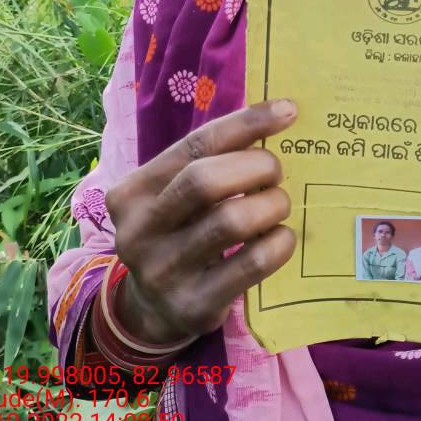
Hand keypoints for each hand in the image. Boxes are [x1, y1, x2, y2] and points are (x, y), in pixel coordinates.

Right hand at [104, 99, 297, 344]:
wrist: (151, 309)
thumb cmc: (178, 231)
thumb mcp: (176, 194)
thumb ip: (210, 160)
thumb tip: (279, 114)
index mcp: (132, 192)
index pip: (195, 144)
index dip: (245, 123)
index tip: (288, 111)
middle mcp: (138, 232)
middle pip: (206, 181)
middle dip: (256, 167)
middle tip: (276, 172)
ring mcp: (162, 273)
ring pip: (231, 221)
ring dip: (271, 205)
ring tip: (279, 205)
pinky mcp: (193, 306)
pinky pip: (251, 264)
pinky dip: (278, 243)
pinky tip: (282, 237)